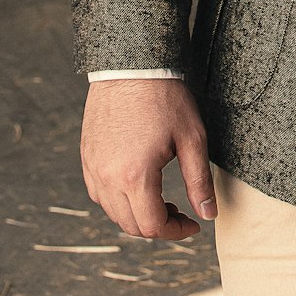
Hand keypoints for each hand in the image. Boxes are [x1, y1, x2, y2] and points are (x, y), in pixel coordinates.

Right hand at [81, 78, 216, 238]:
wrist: (131, 64)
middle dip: (158, 225)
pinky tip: (137, 184)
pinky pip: (99, 193)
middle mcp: (107, 178)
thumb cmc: (165, 97)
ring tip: (160, 197)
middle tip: (180, 210)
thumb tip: (208, 215)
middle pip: (131, 225)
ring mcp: (92, 168)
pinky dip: (118, 199)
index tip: (192, 223)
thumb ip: (199, 181)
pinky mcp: (86, 157)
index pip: (153, 226)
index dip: (176, 231)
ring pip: (112, 212)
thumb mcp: (192, 138)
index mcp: (134, 177)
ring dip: (137, 214)